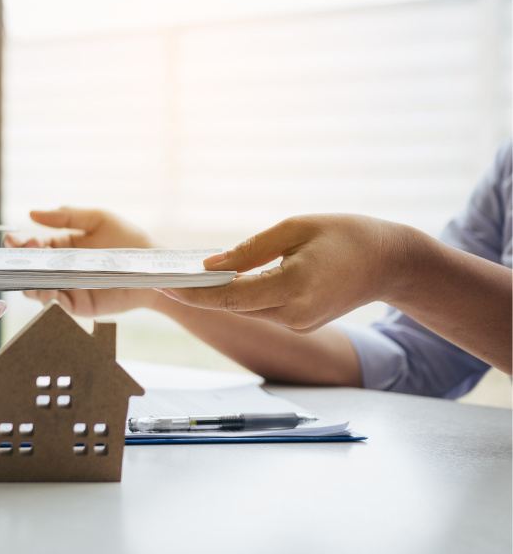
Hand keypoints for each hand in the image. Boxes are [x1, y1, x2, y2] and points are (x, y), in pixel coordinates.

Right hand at [4, 207, 160, 316]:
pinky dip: (45, 297)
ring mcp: (68, 288)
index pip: (34, 246)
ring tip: (31, 272)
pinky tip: (46, 288)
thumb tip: (32, 213)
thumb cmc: (130, 240)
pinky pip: (54, 304)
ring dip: (28, 281)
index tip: (15, 241)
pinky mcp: (77, 306)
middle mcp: (62, 269)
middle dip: (20, 262)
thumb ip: (66, 215)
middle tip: (22, 254)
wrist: (152, 268)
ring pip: (36, 288)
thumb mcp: (98, 219)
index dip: (21, 245)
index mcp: (64, 247)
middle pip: (30, 269)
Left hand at [160, 214, 407, 332]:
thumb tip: (209, 265)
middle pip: (233, 307)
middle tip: (162, 275)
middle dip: (197, 293)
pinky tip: (223, 281)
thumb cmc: (346, 235)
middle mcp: (294, 314)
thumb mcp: (295, 228)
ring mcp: (299, 324)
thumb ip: (250, 250)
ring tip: (184, 276)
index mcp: (293, 287)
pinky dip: (243, 296)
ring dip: (218, 295)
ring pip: (246, 310)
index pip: (230, 297)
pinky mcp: (301, 324)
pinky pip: (262, 310)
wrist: (391, 262)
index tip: (164, 283)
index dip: (194, 292)